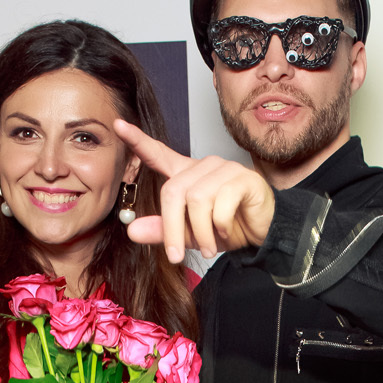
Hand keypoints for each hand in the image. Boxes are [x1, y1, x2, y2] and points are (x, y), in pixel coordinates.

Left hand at [113, 119, 274, 264]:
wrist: (264, 234)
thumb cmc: (228, 229)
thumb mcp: (189, 235)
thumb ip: (162, 231)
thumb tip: (131, 230)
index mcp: (188, 175)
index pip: (159, 154)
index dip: (138, 141)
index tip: (117, 126)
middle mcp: (204, 167)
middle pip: (173, 192)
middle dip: (172, 229)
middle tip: (176, 256)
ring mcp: (225, 170)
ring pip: (196, 200)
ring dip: (199, 232)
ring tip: (208, 248)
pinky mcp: (243, 179)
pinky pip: (220, 205)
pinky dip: (219, 227)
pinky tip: (226, 232)